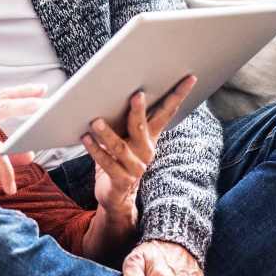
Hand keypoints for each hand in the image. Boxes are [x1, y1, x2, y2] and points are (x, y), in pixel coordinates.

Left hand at [83, 75, 196, 225]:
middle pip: (143, 127)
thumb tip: (115, 89)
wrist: (118, 197)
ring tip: (95, 121)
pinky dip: (95, 150)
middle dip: (139, 111)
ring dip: (107, 133)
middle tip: (136, 95)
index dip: (178, 95)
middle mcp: (146, 150)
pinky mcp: (121, 180)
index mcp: (150, 137)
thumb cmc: (119, 160)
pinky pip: (107, 164)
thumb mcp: (127, 139)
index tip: (189, 78)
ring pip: (121, 147)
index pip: (167, 112)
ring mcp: (135, 167)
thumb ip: (125, 120)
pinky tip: (86, 138)